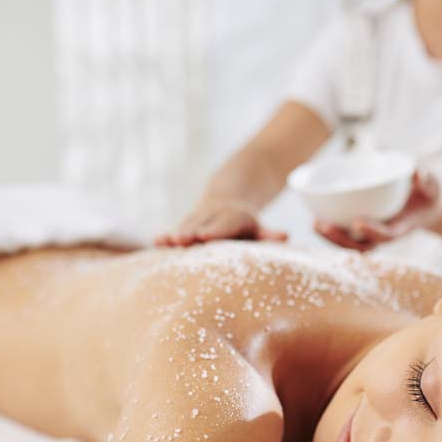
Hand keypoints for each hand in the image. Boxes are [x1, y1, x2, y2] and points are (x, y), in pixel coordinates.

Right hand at [155, 199, 287, 247]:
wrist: (224, 200)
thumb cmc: (245, 224)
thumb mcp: (258, 227)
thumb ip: (268, 234)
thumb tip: (285, 236)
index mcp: (233, 218)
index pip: (224, 224)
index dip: (214, 229)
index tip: (204, 236)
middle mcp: (213, 216)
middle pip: (201, 224)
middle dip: (190, 232)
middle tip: (181, 240)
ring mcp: (198, 219)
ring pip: (186, 226)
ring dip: (175, 234)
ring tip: (164, 242)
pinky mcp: (186, 224)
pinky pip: (176, 230)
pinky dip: (166, 236)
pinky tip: (156, 242)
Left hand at [314, 170, 440, 250]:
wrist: (426, 208)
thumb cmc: (427, 194)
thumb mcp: (432, 184)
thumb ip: (425, 179)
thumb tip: (416, 174)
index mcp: (402, 226)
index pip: (387, 234)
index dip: (372, 231)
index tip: (358, 222)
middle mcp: (385, 234)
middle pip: (362, 246)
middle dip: (341, 239)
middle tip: (323, 225)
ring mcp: (374, 234)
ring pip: (350, 244)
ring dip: (331, 237)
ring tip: (314, 223)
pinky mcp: (365, 230)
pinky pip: (346, 234)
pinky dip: (331, 230)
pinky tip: (315, 218)